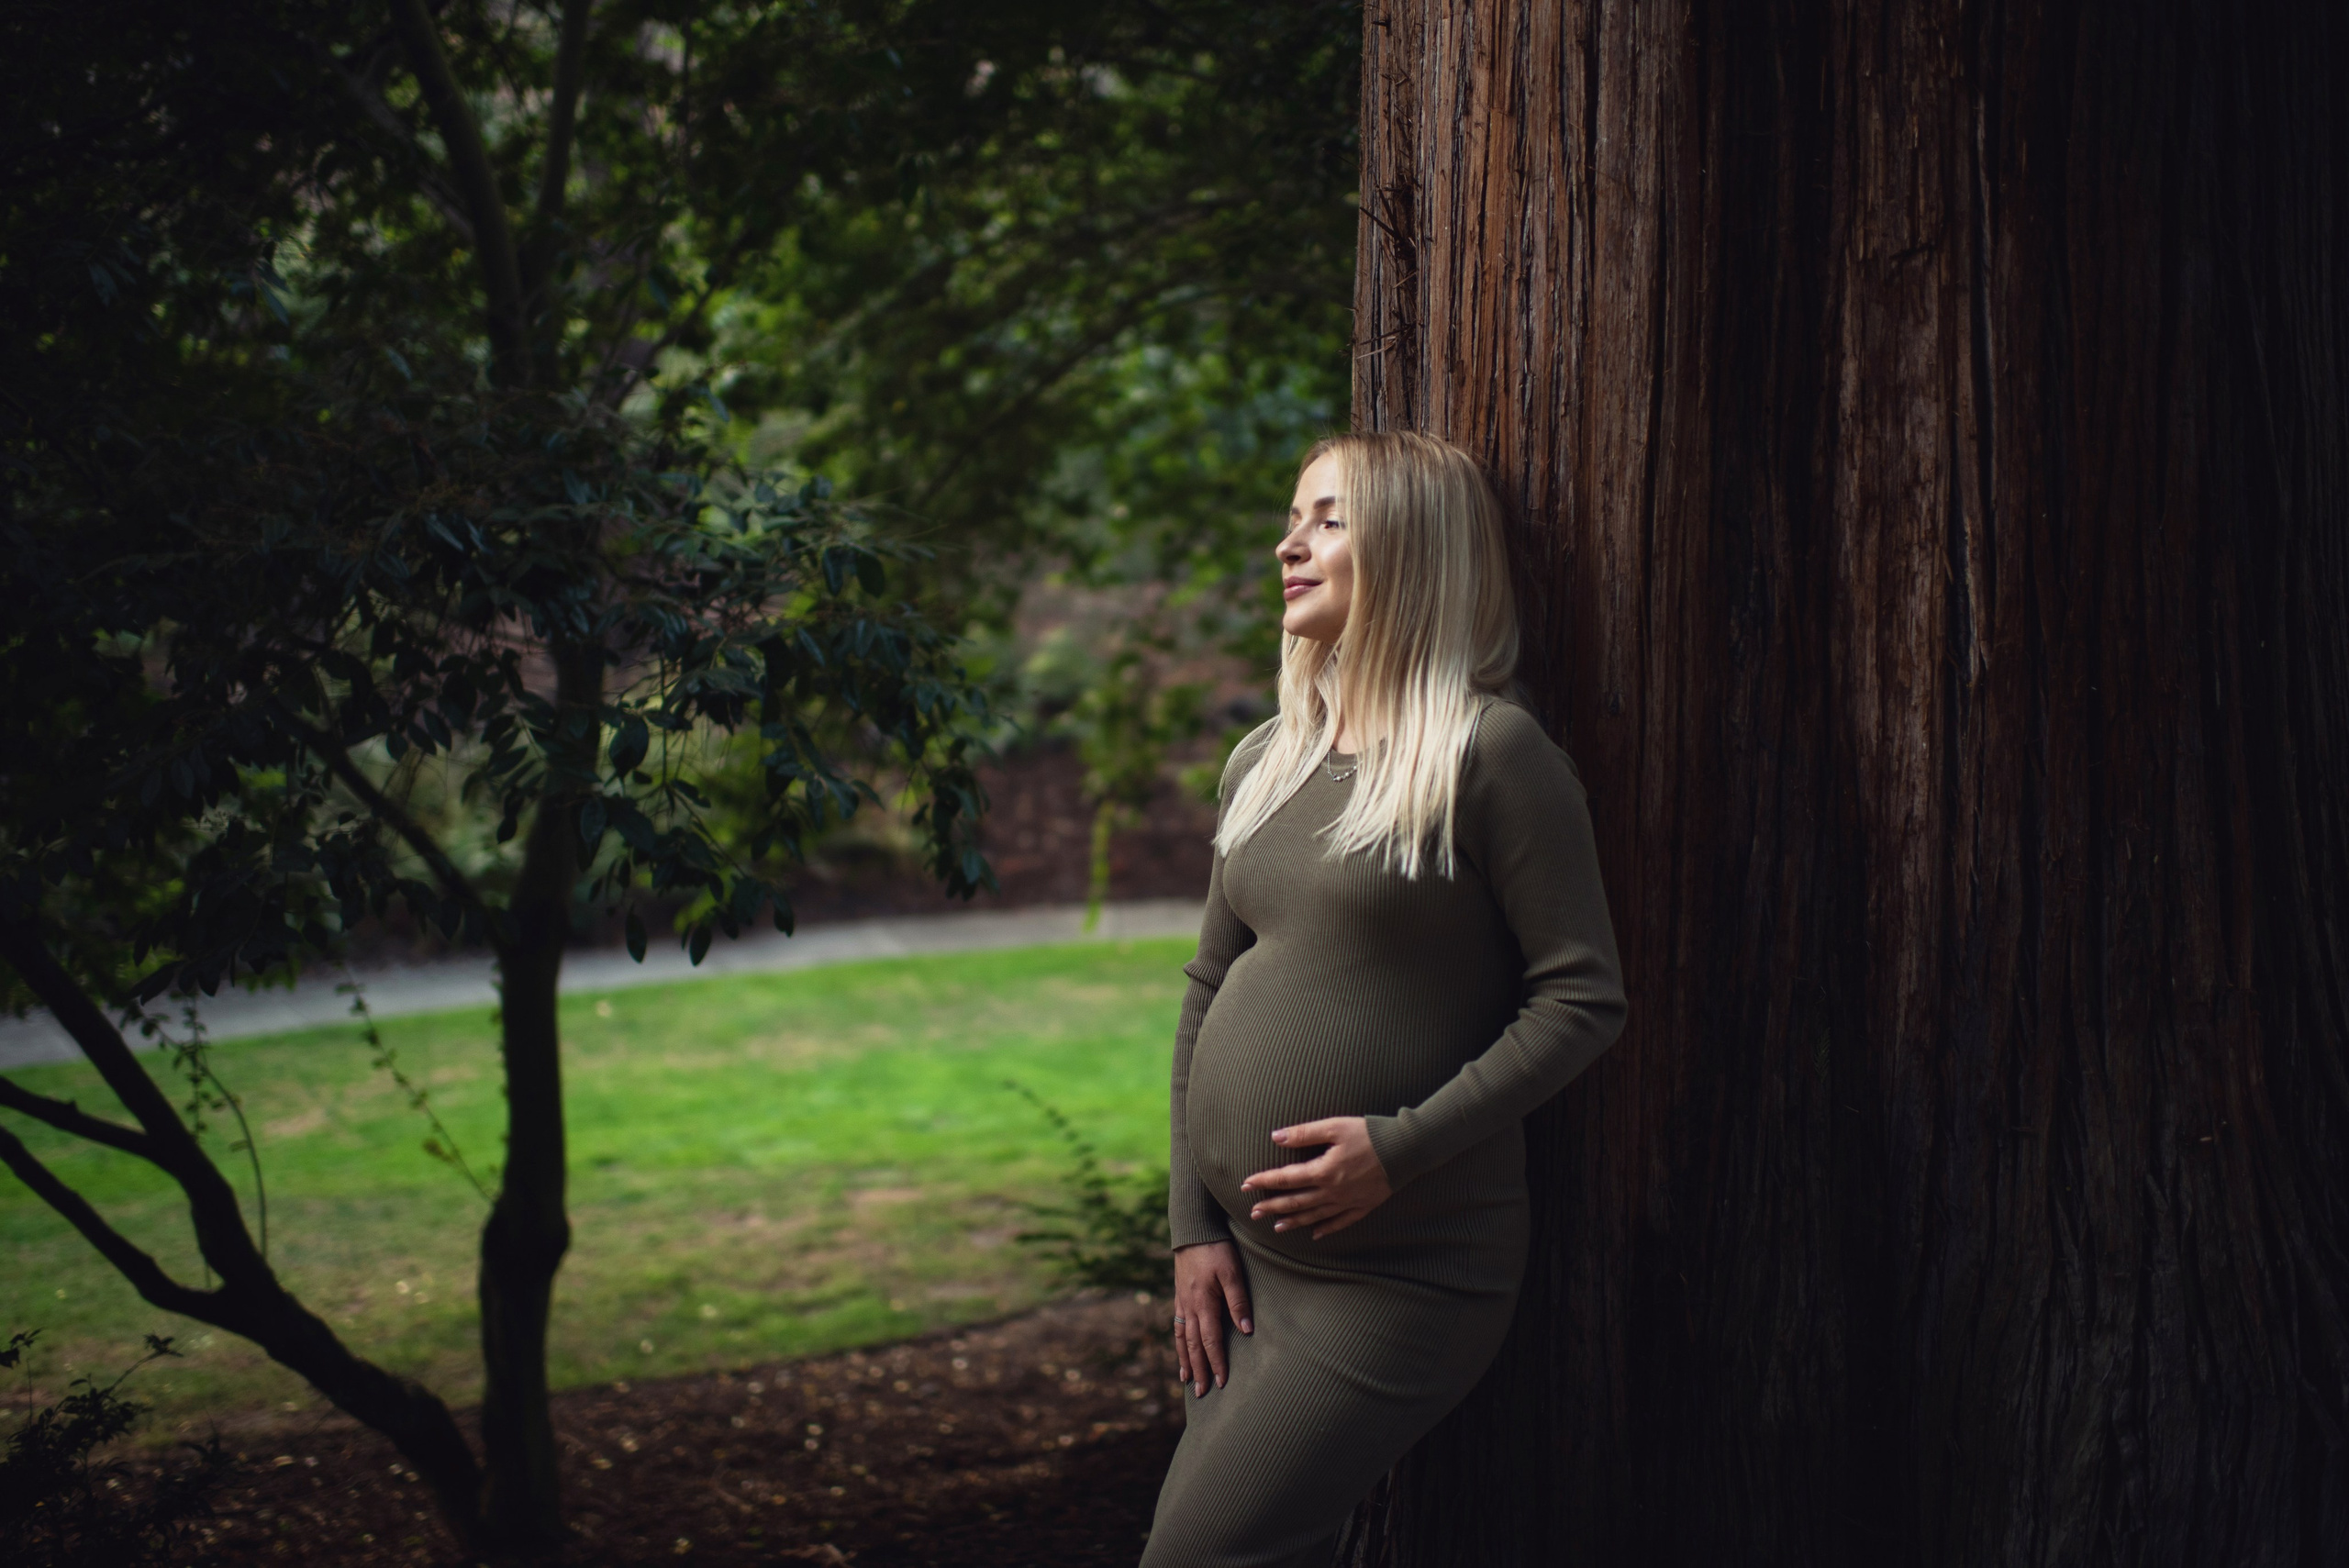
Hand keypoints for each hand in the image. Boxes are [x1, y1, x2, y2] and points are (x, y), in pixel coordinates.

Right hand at [1171, 1241, 1251, 1394]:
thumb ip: (1238, 1301)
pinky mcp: (1179, 1296)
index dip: (1217, 1363)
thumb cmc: (1216, 1249)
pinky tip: (1180, 1351)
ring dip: (1185, 1361)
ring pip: (1181, 1338)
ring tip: (1187, 1380)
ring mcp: (1182, 1302)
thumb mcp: (1232, 1272)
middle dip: (1199, 1370)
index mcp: (1203, 1303)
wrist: (1192, 1230)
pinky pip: (1176, 1326)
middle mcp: (1189, 1307)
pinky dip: (1178, 1343)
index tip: (1221, 1383)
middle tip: (1202, 1393)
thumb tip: (1246, 1330)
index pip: (1211, 1341)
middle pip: (1193, 1346)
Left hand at [1241, 1116, 1392, 1238]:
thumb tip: (1276, 1137)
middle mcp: (1333, 1191)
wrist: (1405, 1149)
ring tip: (1277, 1226)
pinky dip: (1326, 1229)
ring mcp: (1348, 1202)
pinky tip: (1316, 1234)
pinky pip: (1341, 1222)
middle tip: (1253, 1212)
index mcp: (1324, 1171)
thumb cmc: (1370, 1134)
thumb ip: (1304, 1134)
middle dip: (1272, 1206)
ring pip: (1315, 1216)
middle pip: (1296, 1202)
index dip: (1265, 1181)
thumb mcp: (1334, 1127)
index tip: (1246, 1184)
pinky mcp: (1363, 1206)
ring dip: (1294, 1221)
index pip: (1286, 1178)